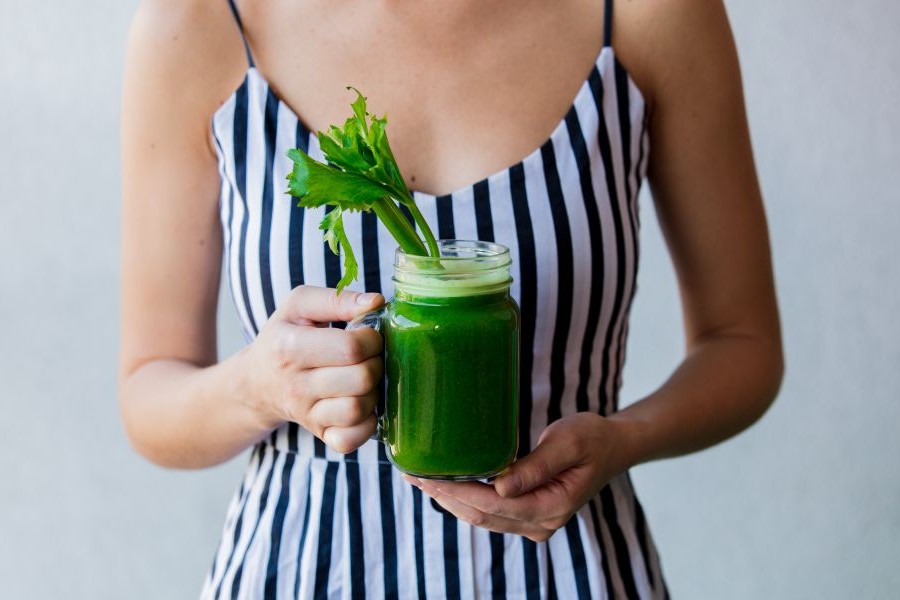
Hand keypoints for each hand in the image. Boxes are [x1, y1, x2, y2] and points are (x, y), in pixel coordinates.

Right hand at [240, 285, 384, 453]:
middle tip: (369, 357)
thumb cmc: (284, 337)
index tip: (367, 335)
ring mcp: (307, 414)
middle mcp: (295, 385)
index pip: (349, 347)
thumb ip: (338, 298)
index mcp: (289, 347)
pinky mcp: (319, 434)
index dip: (371, 338)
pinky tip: (363, 405)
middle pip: (361, 378)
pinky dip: (366, 424)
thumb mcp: (299, 305)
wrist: (257, 382)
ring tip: (365, 379)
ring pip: (358, 409)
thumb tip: (376, 302)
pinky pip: (351, 439)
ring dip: (373, 392)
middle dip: (376, 363)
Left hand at [404, 413, 630, 541]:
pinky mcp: (528, 515)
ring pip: (481, 517)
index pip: (492, 504)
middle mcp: (541, 523)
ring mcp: (535, 524)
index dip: (455, 491)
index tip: (426, 475)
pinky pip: (490, 512)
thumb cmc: (592, 438)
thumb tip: (500, 486)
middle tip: (411, 473)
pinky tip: (445, 483)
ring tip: (419, 477)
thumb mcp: (568, 442)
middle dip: (443, 495)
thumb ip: (536, 466)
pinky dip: (464, 499)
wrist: (614, 446)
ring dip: (449, 499)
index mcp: (552, 507)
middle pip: (481, 515)